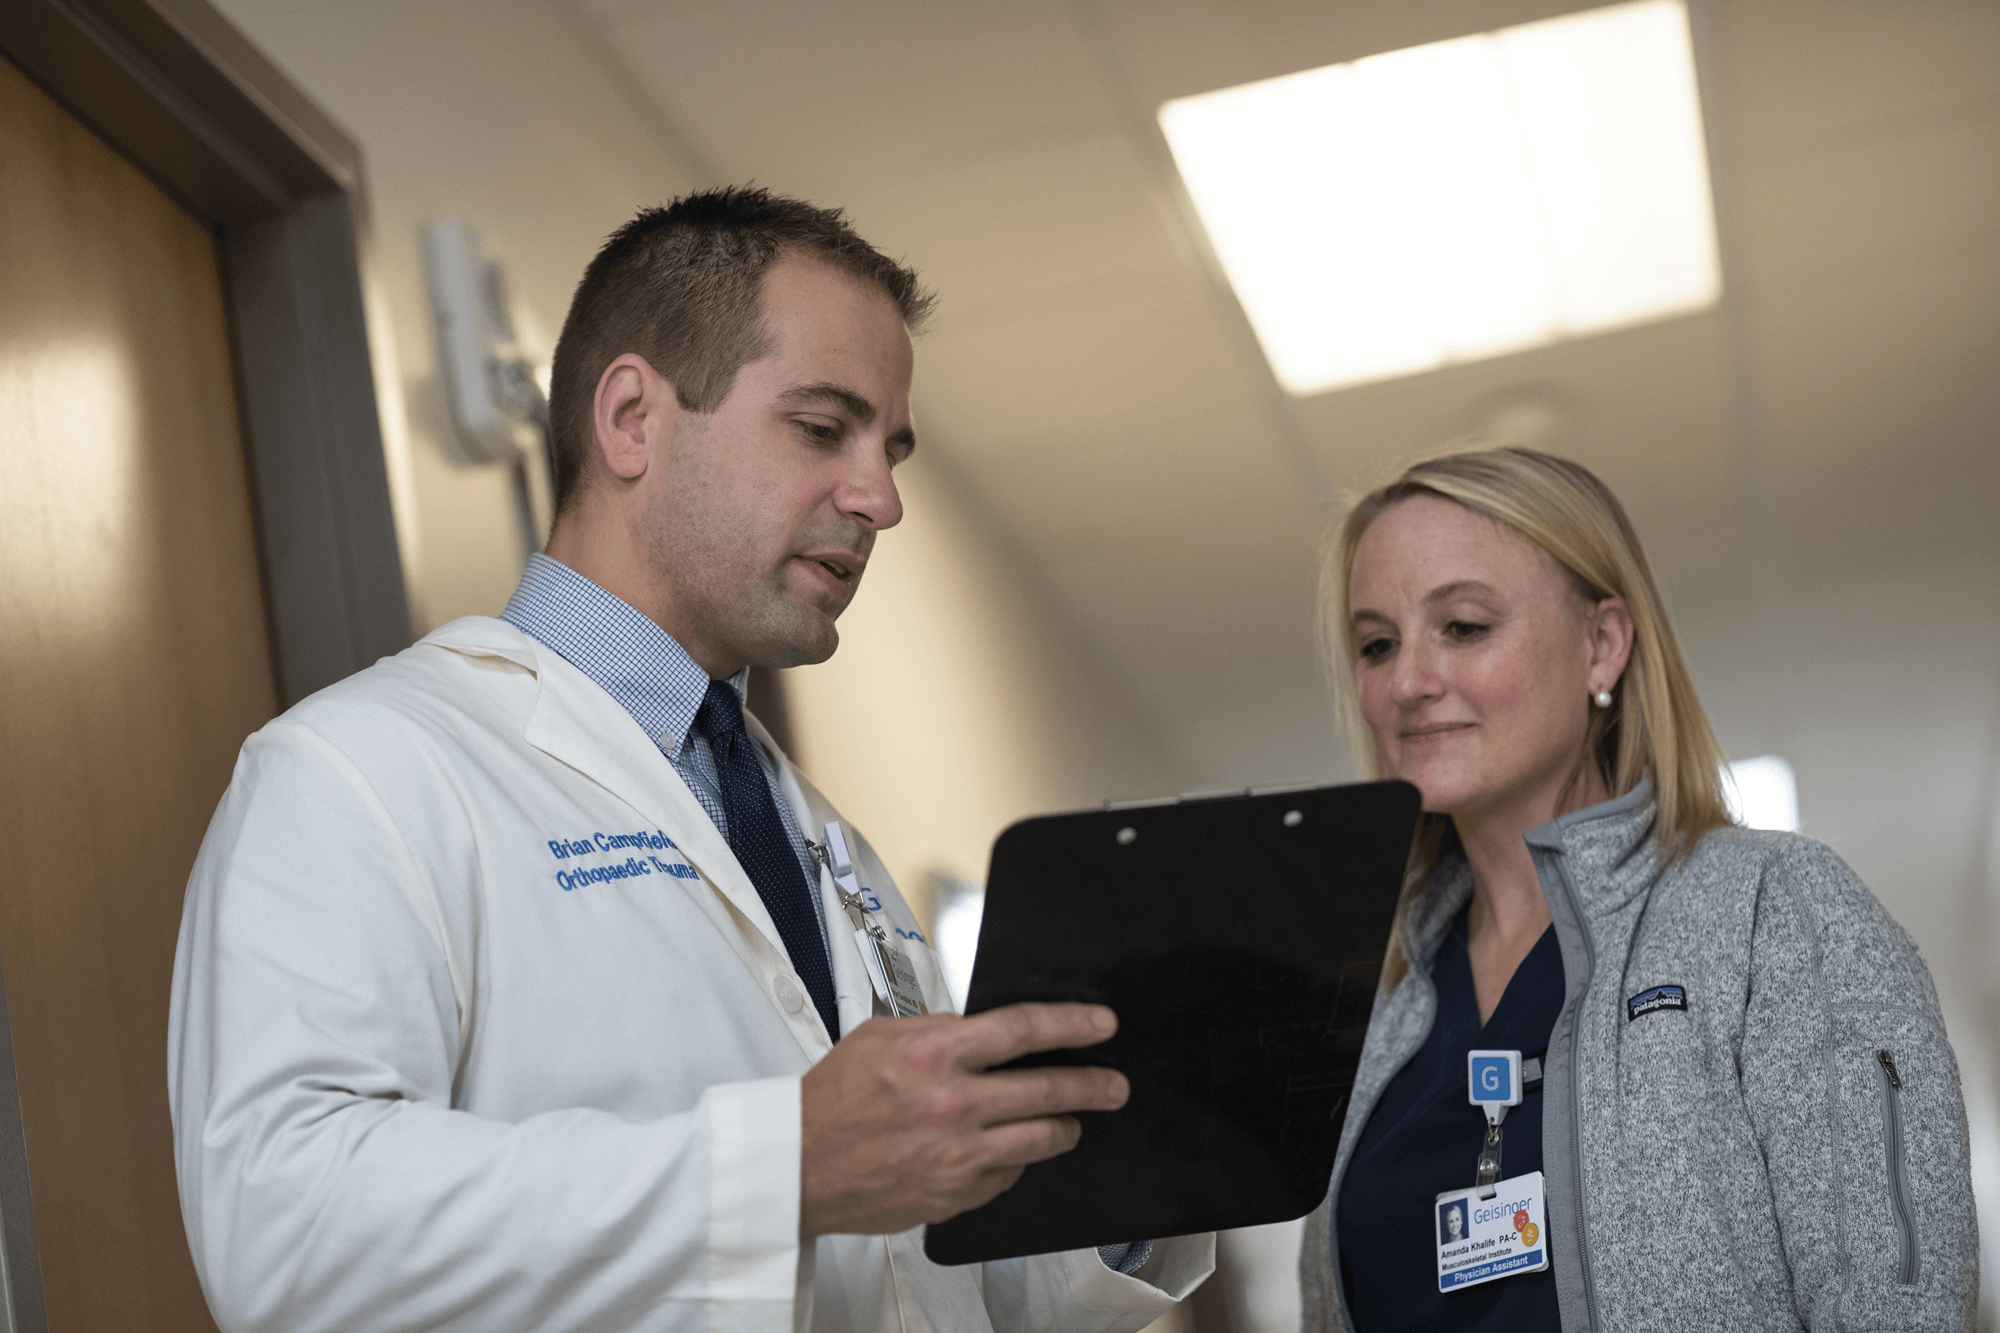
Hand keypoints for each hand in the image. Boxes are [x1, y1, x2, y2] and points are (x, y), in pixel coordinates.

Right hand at [798, 1002, 1127, 1237]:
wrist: (799, 1165)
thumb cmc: (832, 1100)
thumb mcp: (881, 1037)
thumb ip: (937, 1028)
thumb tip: (980, 1027)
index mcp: (936, 1055)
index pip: (1025, 1030)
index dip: (1073, 1026)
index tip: (1102, 1026)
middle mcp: (954, 1105)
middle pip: (1049, 1089)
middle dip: (1093, 1086)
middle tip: (1114, 1085)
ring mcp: (959, 1155)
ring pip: (1041, 1139)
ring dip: (1064, 1128)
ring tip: (1071, 1122)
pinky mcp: (956, 1194)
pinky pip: (1008, 1176)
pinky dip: (1016, 1162)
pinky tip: (1012, 1151)